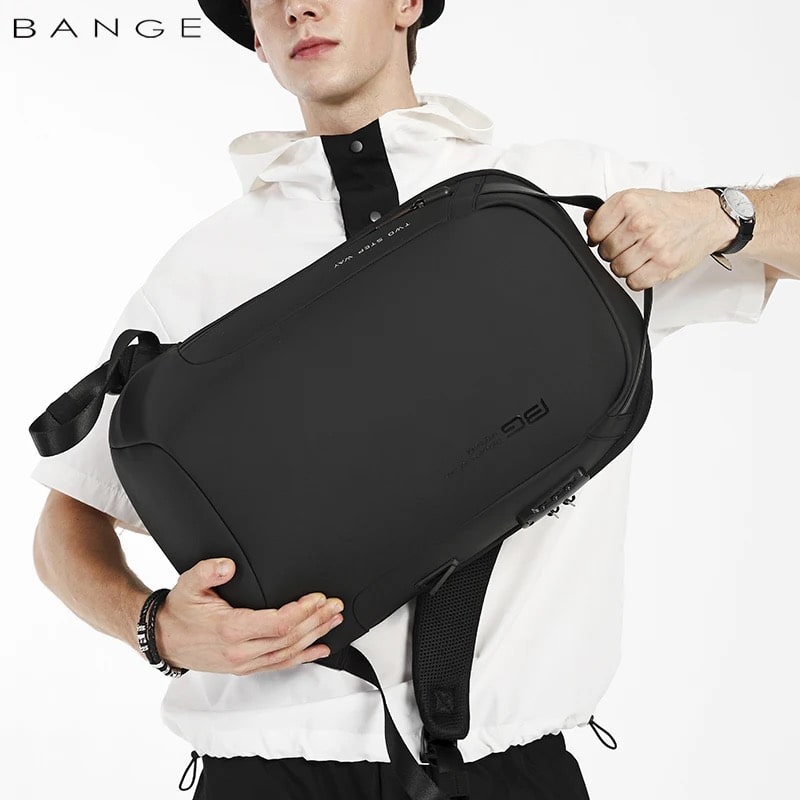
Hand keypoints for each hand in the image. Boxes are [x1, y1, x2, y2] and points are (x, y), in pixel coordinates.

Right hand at [154, 558, 343, 675]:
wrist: (164, 639)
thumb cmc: (179, 611)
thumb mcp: (188, 583)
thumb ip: (208, 571)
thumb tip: (227, 565)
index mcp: (231, 629)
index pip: (278, 623)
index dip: (303, 611)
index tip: (318, 598)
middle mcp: (241, 651)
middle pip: (289, 638)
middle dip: (317, 621)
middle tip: (335, 606)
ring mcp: (244, 662)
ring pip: (289, 652)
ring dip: (315, 636)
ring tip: (333, 621)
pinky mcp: (246, 667)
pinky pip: (280, 664)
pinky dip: (303, 657)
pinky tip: (320, 648)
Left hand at [583, 188, 737, 290]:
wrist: (705, 217)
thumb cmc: (670, 210)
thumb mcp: (637, 199)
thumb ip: (609, 211)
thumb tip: (587, 219)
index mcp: (629, 202)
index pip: (594, 231)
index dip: (598, 237)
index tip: (608, 236)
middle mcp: (641, 222)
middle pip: (605, 252)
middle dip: (613, 252)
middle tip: (629, 245)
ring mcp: (653, 245)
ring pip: (618, 269)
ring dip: (625, 266)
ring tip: (639, 255)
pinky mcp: (665, 265)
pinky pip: (634, 283)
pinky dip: (637, 278)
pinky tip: (645, 266)